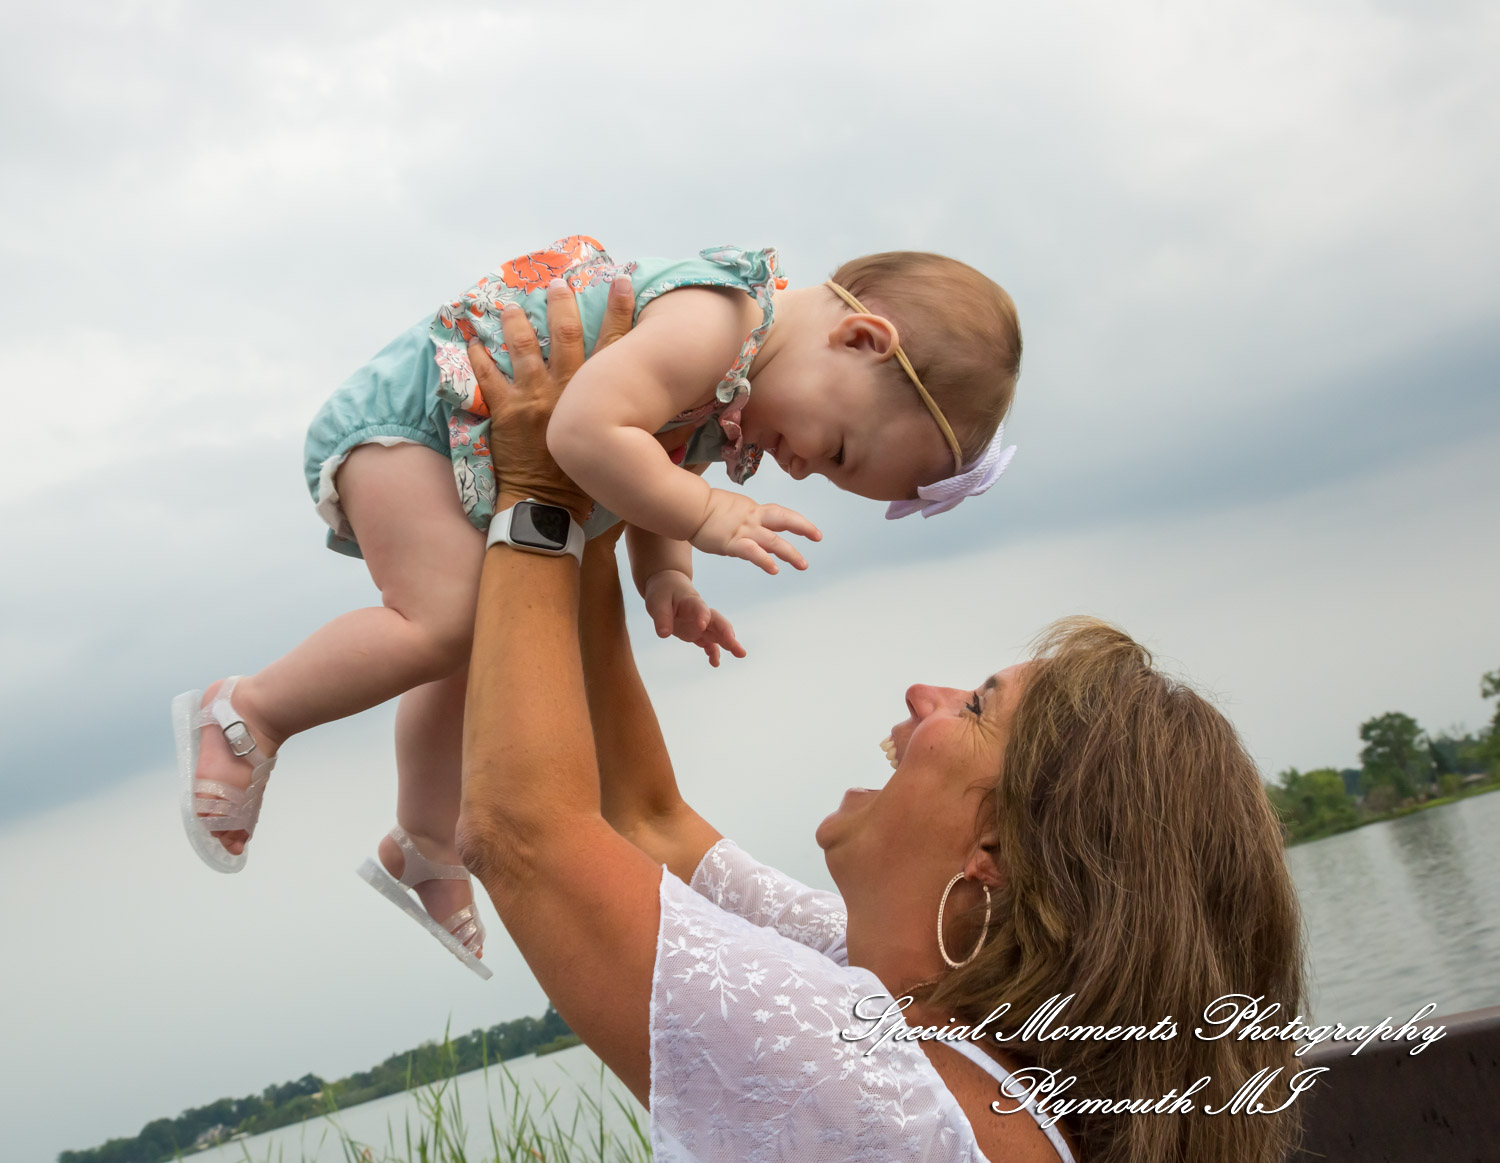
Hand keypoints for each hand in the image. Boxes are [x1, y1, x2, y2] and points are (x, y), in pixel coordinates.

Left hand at [468, 275, 635, 516]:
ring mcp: (531, 398)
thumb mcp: (627, 451)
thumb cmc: (587, 483)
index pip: (612, 344)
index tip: (622, 282)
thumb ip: (655, 433)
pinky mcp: (504, 412)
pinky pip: (487, 379)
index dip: (619, 310)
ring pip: (521, 350)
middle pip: (563, 336)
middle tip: (556, 283)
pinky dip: (477, 359)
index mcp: (593, 395)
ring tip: (509, 304)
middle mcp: (563, 389)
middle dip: (561, 305)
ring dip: (515, 324)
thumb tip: (690, 422)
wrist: (547, 507)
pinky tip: (471, 340)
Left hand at [643, 570, 746, 666]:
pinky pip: (709, 644)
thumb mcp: (657, 603)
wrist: (670, 588)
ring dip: (729, 644)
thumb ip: (661, 617)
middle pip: (718, 622)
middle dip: (727, 633)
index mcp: (691, 602)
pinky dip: (713, 653)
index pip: (700, 608)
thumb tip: (664, 634)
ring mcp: (702, 624)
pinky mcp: (699, 633)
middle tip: (734, 644)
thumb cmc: (664, 592)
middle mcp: (701, 613)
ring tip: (741, 655)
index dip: (702, 616)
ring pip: (719, 634)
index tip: (702, 625)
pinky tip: (715, 664)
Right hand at [690, 488, 821, 573]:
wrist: (687, 507)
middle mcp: (752, 518)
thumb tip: (748, 526)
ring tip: (803, 564)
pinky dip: (765, 560)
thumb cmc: (701, 508)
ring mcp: (743, 530)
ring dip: (790, 553)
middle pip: (784, 520)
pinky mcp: (731, 543)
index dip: (796, 521)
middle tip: (818, 536)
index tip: (811, 529)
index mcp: (752, 510)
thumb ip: (741, 518)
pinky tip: (774, 569)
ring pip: (773, 540)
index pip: (779, 514)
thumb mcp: (728, 509)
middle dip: (803, 527)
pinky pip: (752, 552)